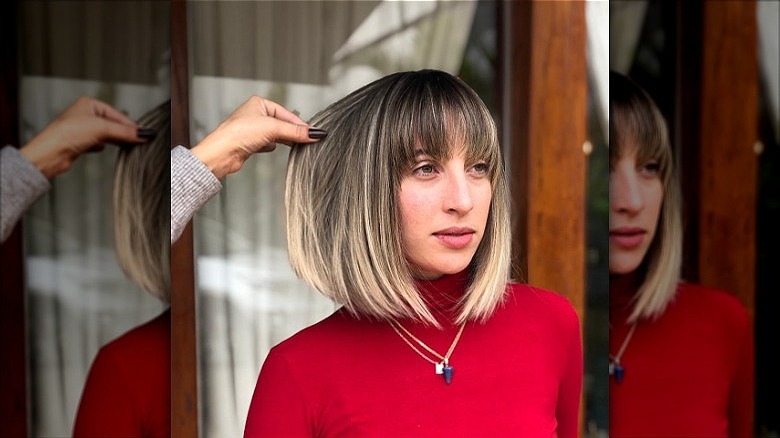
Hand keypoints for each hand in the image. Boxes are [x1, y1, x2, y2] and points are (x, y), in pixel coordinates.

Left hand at [20, 96, 147, 178]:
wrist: (51, 153)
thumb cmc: (67, 133)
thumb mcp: (102, 129)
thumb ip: (125, 131)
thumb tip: (143, 134)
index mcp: (89, 103)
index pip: (117, 114)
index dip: (130, 124)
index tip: (143, 134)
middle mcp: (85, 114)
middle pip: (113, 124)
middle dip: (123, 132)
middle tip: (137, 140)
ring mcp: (82, 128)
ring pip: (106, 134)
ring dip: (113, 140)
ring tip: (125, 145)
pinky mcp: (80, 142)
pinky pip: (99, 143)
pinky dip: (102, 146)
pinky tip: (100, 148)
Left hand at [191, 96, 325, 178]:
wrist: (222, 153)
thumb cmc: (238, 133)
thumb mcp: (273, 129)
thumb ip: (295, 131)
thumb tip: (314, 133)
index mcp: (260, 103)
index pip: (287, 113)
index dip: (301, 124)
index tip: (314, 134)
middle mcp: (256, 114)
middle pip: (283, 124)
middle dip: (293, 133)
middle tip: (307, 141)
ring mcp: (253, 129)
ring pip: (276, 134)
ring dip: (283, 140)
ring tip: (294, 145)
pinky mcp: (250, 142)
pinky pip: (268, 143)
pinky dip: (272, 146)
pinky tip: (270, 148)